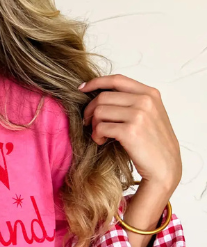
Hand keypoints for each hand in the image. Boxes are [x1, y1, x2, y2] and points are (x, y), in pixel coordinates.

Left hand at [80, 74, 181, 191]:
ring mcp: (139, 115)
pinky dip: (96, 135)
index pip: (117, 79)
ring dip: (94, 125)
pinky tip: (102, 141)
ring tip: (100, 135)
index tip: (82, 89)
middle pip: (103, 97)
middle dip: (90, 110)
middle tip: (89, 123)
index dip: (96, 82)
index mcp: (150, 93)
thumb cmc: (153, 143)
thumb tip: (101, 94)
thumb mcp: (150, 114)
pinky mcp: (130, 131)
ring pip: (99, 111)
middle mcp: (145, 101)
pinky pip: (101, 127)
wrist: (165, 166)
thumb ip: (132, 101)